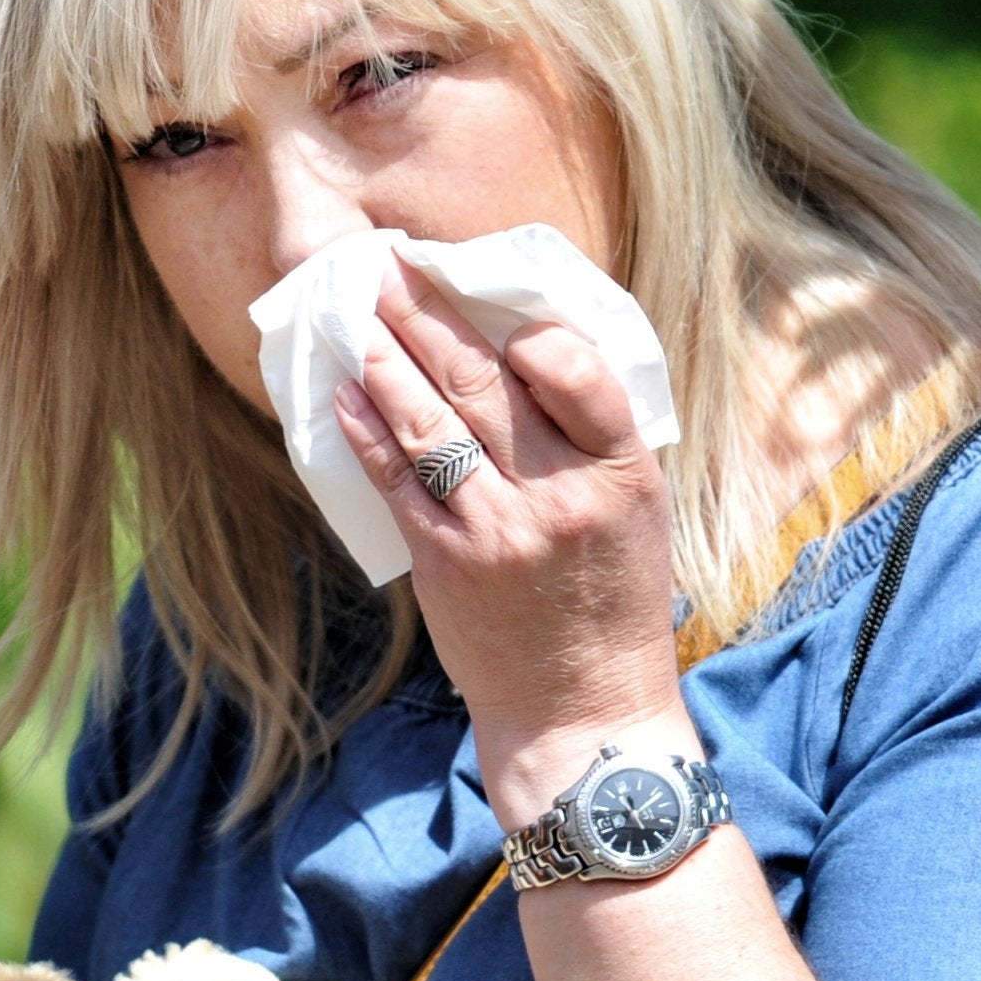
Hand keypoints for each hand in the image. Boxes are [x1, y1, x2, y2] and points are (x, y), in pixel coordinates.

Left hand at [333, 256, 689, 818]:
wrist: (581, 711)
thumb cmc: (610, 601)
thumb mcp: (635, 511)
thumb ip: (591, 437)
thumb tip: (524, 349)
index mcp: (623, 473)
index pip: (580, 372)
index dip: (527, 328)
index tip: (486, 294)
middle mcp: (561, 496)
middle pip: (485, 383)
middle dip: (430, 316)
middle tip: (391, 269)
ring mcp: (499, 529)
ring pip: (433, 422)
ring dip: (388, 358)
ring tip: (358, 312)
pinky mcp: (446, 562)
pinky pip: (399, 479)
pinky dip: (368, 430)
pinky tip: (346, 393)